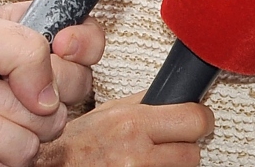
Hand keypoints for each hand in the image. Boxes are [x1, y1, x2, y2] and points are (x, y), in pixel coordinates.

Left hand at [0, 9, 108, 166]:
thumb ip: (24, 46)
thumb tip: (51, 85)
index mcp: (19, 37)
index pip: (79, 35)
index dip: (82, 40)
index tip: (64, 43)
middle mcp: (22, 79)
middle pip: (75, 82)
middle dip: (32, 80)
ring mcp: (15, 120)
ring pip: (52, 122)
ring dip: (0, 112)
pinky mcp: (2, 157)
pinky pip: (25, 153)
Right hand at [35, 92, 214, 166]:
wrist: (55, 166)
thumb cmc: (79, 142)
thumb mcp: (110, 111)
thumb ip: (144, 103)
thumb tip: (176, 94)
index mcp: (133, 124)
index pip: (195, 119)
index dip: (199, 119)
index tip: (196, 119)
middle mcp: (137, 154)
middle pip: (193, 153)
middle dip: (186, 146)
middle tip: (172, 143)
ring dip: (173, 165)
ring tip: (153, 159)